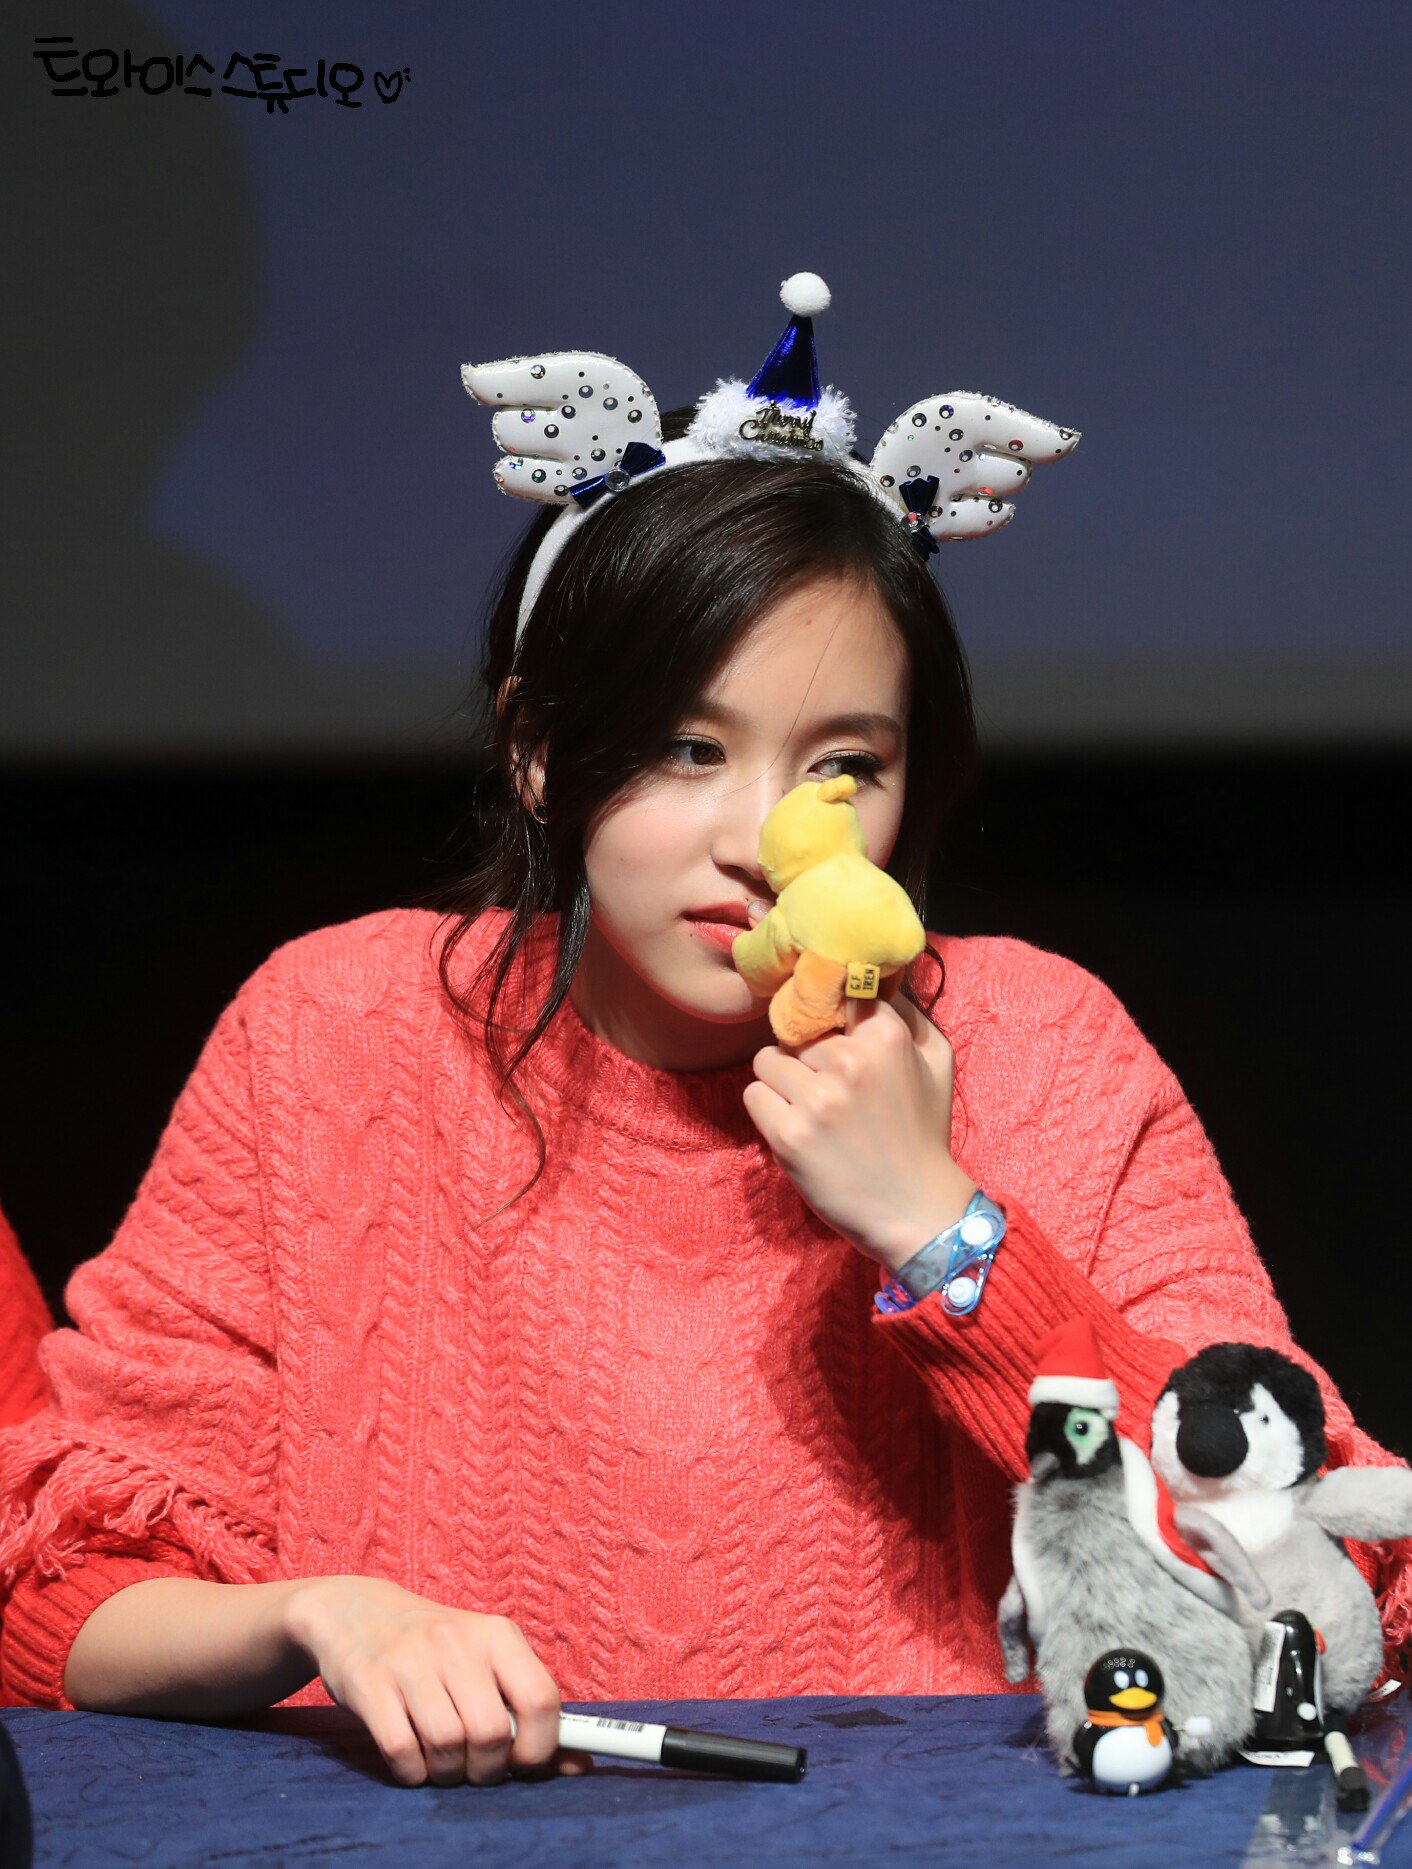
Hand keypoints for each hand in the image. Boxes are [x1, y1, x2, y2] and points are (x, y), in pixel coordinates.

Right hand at [283, 1575, 593, 1787]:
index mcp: (497, 1635)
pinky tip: (413, 1760)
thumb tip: (581, 1766)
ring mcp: (411, 1662)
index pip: (542, 1699)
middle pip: (491, 1733)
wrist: (355, 1612)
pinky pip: (402, 1752)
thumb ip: (531, 1711)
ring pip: (447, 1746)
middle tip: (475, 1765)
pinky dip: (412, 1773)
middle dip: (486, 1768)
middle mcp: (457, 1643)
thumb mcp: (487, 1662)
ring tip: (442, 1761)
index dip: (540, 1748)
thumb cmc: (435, 1649)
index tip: (524, 1764)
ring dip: (448, 1772)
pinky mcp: (370, 1684)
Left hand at [741, 985, 977, 1271]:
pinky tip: (796, 1127)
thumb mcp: (937, 1061)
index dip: (826, 1014)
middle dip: (806, 1055)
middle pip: (793, 1031)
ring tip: (811, 1107)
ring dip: (782, 1081)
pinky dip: (769, 1109)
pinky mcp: (788, 1135)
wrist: (916, 1209)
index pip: (832, 995)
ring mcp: (816, 1100)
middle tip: (830, 1088)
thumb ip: (906, 1013)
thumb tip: (870, 977)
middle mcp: (848, 1063)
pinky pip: (754, 1095)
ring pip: (767, 1060)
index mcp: (885, 1038)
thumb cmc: (924, 1132)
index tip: (828, 1029)